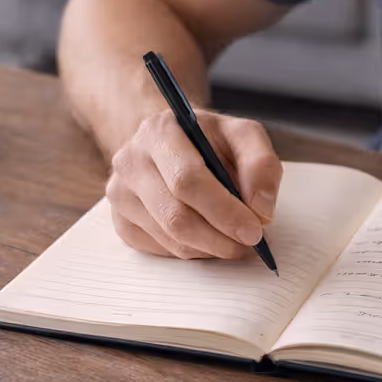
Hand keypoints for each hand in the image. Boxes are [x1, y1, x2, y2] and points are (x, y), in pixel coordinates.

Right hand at [106, 109, 281, 259]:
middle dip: (219, 238)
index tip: (253, 230)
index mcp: (160, 130)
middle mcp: (131, 159)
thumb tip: (260, 211)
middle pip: (175, 216)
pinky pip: (159, 250)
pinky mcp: (120, 220)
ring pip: (169, 238)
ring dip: (208, 247)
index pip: (187, 179)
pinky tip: (205, 236)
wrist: (172, 144)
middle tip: (247, 245)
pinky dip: (190, 251)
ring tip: (232, 239)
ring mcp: (120, 192)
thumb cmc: (209, 141)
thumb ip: (261, 165)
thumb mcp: (243, 136)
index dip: (224, 210)